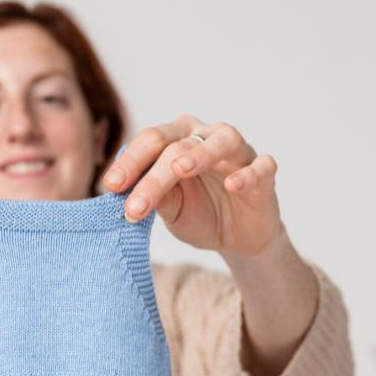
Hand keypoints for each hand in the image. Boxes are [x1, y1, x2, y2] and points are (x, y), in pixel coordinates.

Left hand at [104, 115, 286, 262]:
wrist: (237, 238)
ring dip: (201, 153)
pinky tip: (233, 185)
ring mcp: (239, 153)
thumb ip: (157, 198)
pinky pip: (261, 166)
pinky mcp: (265, 173)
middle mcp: (208, 137)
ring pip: (223, 140)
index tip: (110, 187)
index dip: (130, 162)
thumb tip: (128, 192)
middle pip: (179, 143)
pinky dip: (248, 173)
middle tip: (134, 202)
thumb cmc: (201, 214)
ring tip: (180, 169)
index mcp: (179, 140)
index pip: (151, 141)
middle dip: (154, 173)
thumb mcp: (172, 211)